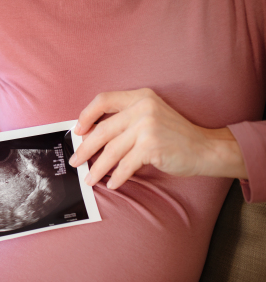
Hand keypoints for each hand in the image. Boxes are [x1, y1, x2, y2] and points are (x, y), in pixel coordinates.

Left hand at [68, 88, 247, 189]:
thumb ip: (125, 121)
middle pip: (102, 130)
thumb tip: (90, 136)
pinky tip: (113, 184)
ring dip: (98, 168)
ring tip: (89, 179)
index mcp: (140, 97)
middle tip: (76, 161)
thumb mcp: (150, 117)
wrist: (206, 148)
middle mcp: (142, 108)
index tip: (77, 130)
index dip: (86, 115)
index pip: (103, 99)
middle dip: (85, 148)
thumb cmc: (175, 136)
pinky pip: (125, 165)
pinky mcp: (151, 146)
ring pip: (111, 150)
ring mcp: (147, 126)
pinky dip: (117, 177)